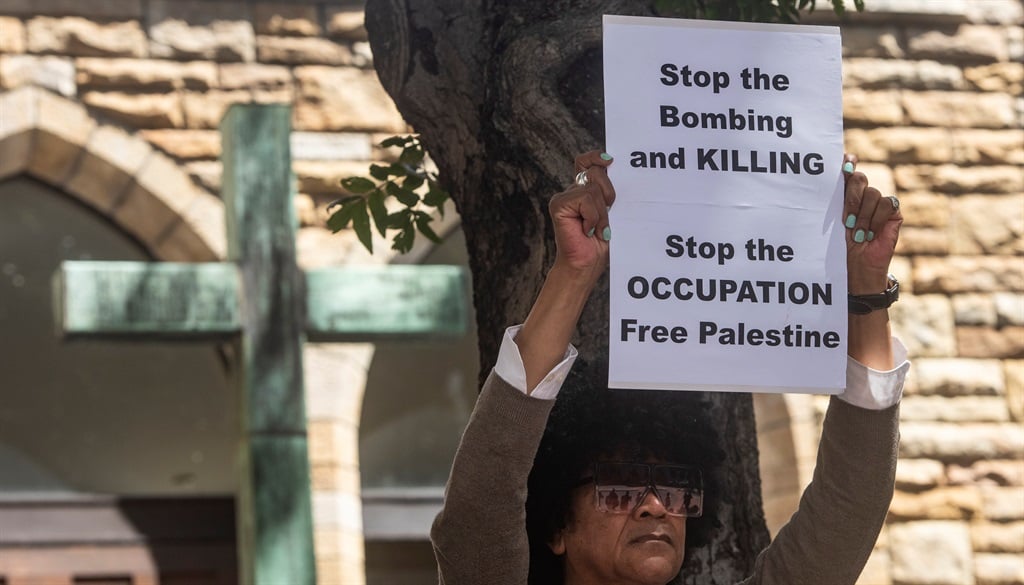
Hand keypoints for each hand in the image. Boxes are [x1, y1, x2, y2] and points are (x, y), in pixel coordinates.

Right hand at [549, 151, 615, 280]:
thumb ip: (607, 193)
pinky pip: (585, 198)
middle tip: (606, 217)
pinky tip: (587, 230)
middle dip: (609, 194)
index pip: (586, 163)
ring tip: (597, 229)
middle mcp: (572, 191)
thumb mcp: (611, 213)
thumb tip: (612, 172)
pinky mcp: (558, 205)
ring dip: (602, 212)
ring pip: (593, 189)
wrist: (586, 264)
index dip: (595, 157)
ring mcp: (564, 198)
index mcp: (584, 191)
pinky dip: (592, 216)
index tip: (609, 160)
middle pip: (596, 172)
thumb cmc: (600, 243)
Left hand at [842, 154, 902, 294]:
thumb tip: (835, 174)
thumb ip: (832, 198)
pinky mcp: (892, 213)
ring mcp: (878, 203)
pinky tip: (870, 233)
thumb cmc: (838, 247)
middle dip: (851, 198)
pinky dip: (877, 218)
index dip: (847, 162)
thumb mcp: (831, 221)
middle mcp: (861, 195)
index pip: (846, 169)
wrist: (855, 268)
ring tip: (857, 234)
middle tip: (846, 220)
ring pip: (872, 193)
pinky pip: (888, 203)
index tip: (845, 163)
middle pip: (859, 178)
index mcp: (842, 194)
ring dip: (863, 216)